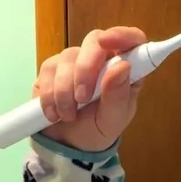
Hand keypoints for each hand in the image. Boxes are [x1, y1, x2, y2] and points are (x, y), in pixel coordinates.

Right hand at [34, 27, 147, 152]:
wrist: (67, 146)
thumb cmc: (97, 130)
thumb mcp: (113, 120)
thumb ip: (118, 95)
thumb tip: (123, 66)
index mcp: (124, 69)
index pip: (132, 40)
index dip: (122, 35)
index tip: (108, 42)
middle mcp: (101, 59)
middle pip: (94, 41)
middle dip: (85, 69)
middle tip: (82, 98)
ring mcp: (75, 61)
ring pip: (67, 57)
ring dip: (65, 91)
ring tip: (68, 116)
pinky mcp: (52, 69)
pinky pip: (48, 70)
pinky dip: (50, 95)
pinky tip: (54, 113)